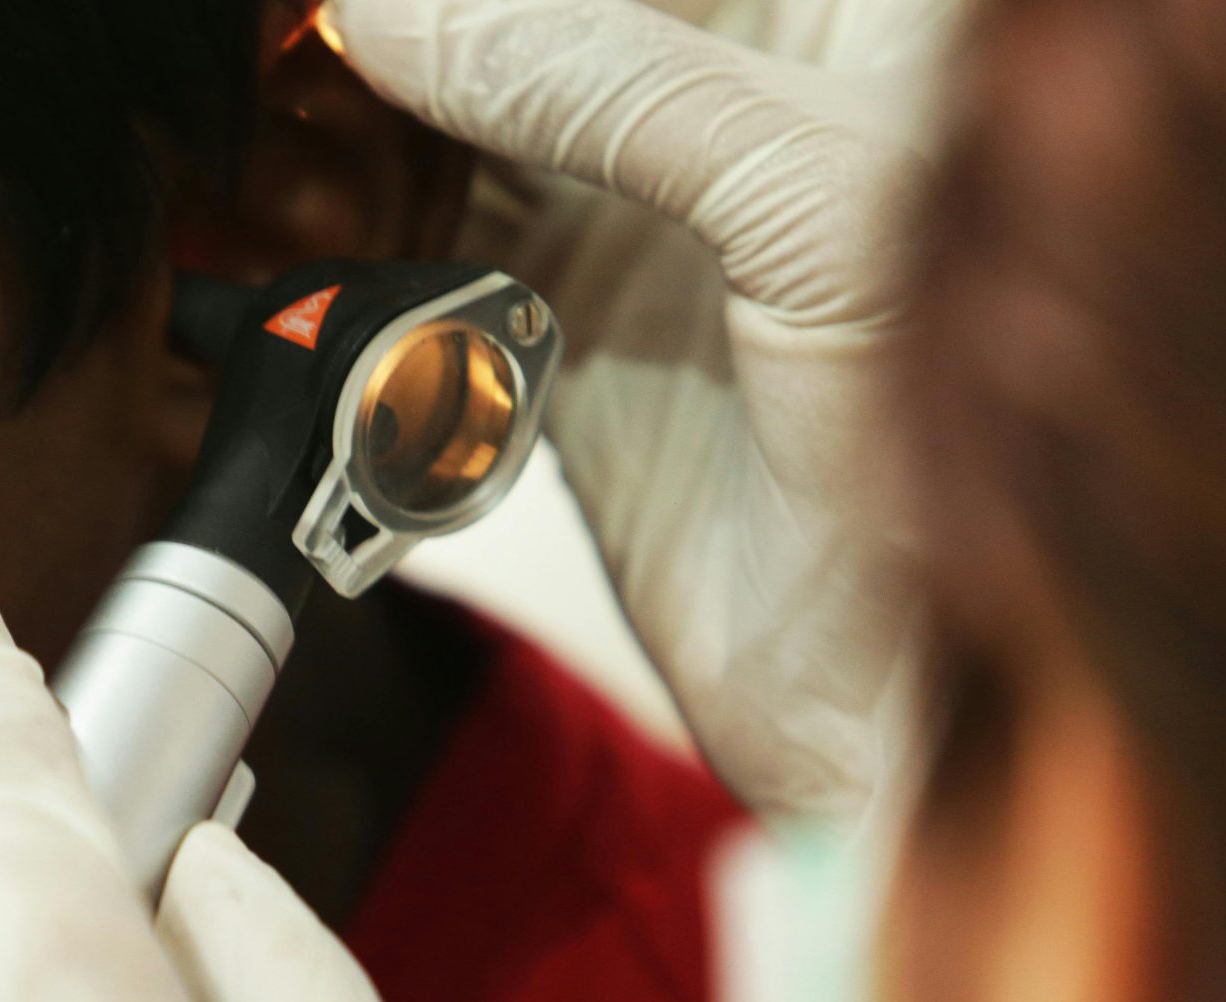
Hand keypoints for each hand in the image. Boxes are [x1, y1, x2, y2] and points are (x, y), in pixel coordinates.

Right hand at [329, 0, 958, 820]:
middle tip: (317, 36)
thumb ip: (611, 82)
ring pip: (476, 99)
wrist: (888, 708)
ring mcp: (651, 204)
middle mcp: (751, 95)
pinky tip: (301, 204)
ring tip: (277, 106)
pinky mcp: (566, 315)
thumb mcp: (809, 204)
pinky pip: (439, 227)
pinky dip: (361, 215)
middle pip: (549, 12)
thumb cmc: (948, 458)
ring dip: (373, 103)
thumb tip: (394, 9)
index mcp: (862, 24)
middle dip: (424, 24)